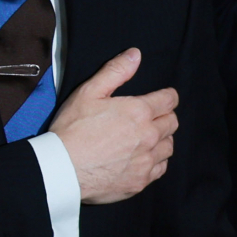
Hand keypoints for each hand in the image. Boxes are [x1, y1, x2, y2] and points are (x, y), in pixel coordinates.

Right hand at [49, 48, 177, 203]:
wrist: (63, 169)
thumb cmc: (73, 129)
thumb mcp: (89, 91)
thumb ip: (115, 71)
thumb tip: (135, 54)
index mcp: (139, 112)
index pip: (169, 100)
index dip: (168, 96)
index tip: (164, 97)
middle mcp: (149, 137)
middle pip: (172, 123)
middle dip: (165, 116)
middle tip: (153, 116)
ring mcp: (146, 161)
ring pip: (169, 147)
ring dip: (162, 139)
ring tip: (147, 137)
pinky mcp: (140, 181)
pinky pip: (160, 169)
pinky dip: (156, 161)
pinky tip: (142, 157)